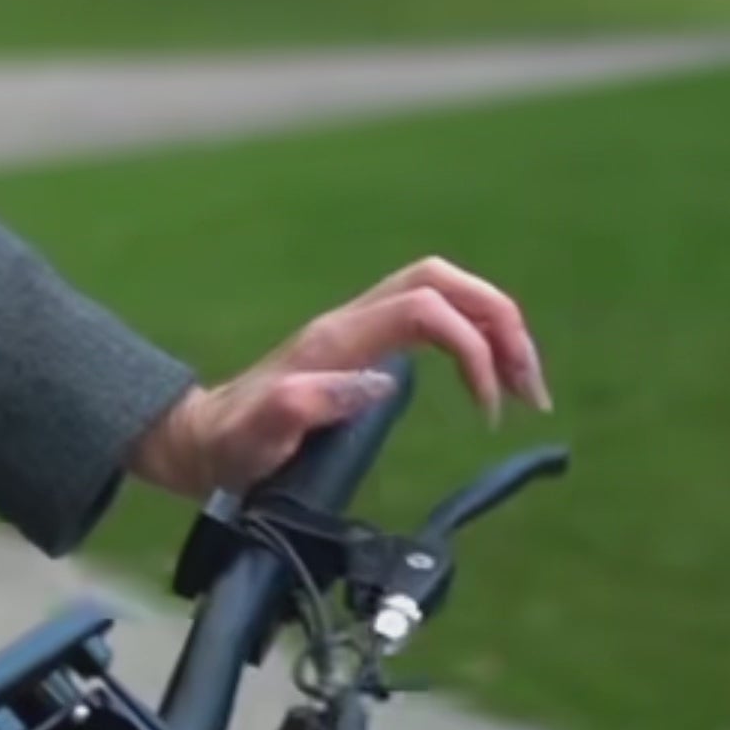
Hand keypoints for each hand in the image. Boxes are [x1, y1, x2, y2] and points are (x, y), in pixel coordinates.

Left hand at [125, 257, 550, 501]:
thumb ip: (306, 405)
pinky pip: (433, 317)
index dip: (471, 348)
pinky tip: (490, 381)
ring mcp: (359, 329)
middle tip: (529, 388)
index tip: (487, 410)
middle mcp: (352, 321)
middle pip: (445, 282)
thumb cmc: (229, 447)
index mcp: (337, 339)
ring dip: (495, 329)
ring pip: (445, 293)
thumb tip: (380, 382)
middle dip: (500, 323)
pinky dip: (474, 339)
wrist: (200, 443)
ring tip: (524, 388)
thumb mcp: (257, 437)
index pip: (425, 308)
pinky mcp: (364, 345)